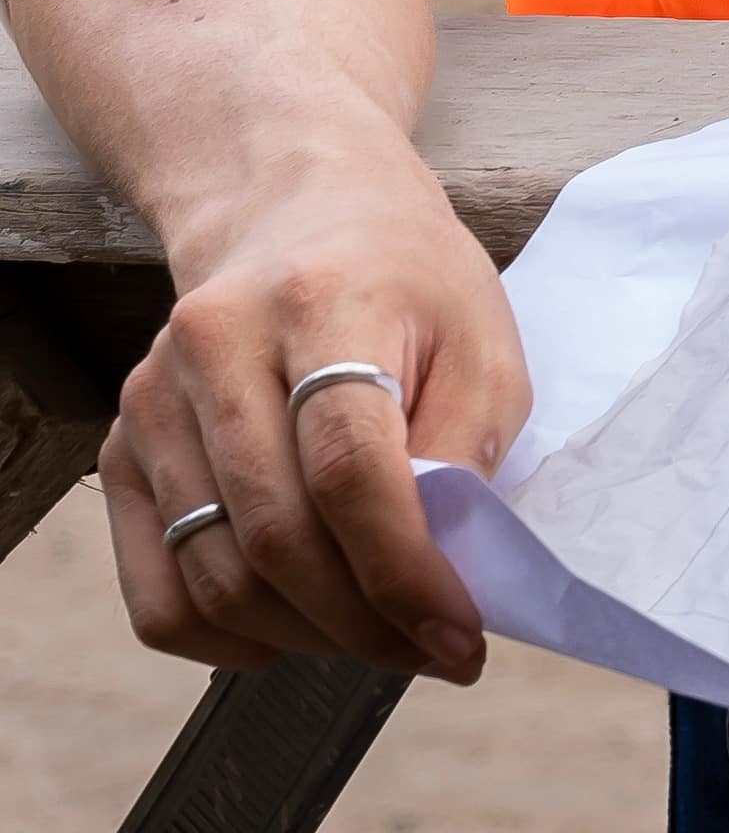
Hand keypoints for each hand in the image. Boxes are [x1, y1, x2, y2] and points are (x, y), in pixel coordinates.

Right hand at [102, 133, 523, 678]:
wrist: (293, 209)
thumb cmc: (404, 278)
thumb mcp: (480, 333)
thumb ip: (468, 445)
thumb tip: (445, 570)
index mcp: (320, 303)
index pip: (350, 470)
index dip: (406, 572)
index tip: (459, 636)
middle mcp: (213, 351)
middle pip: (279, 536)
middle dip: (364, 622)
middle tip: (429, 649)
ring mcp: (150, 406)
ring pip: (216, 578)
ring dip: (308, 637)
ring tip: (377, 635)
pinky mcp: (117, 455)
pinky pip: (156, 593)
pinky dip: (225, 637)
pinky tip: (292, 630)